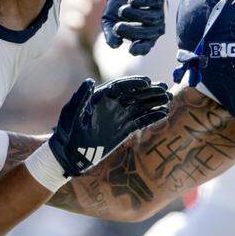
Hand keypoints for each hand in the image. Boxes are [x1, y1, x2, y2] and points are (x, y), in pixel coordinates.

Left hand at [49, 76, 169, 175]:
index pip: (120, 87)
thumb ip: (81, 97)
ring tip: (168, 98)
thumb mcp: (71, 114)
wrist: (68, 154)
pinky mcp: (124, 130)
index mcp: (100, 97)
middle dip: (149, 91)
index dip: (134, 83)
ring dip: (154, 102)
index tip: (147, 82)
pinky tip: (163, 113)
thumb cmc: (66, 132)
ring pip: (140, 107)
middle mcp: (112, 105)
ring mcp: (119, 117)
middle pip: (134, 95)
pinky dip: (151, 117)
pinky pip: (140, 122)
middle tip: (164, 88)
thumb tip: (90, 81)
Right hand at [102, 0, 165, 55]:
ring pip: (151, 18)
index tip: (131, 49)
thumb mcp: (109, 22)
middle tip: (117, 27)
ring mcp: (159, 12)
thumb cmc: (117, 8)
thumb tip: (115, 45)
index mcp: (144, 37)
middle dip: (132, 31)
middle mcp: (154, 27)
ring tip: (122, 10)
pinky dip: (142, 1)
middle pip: (149, 33)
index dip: (140, 49)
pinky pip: (153, 1)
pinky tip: (132, 0)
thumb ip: (111, 35)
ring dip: (135, 15)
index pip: (146, 47)